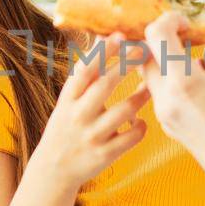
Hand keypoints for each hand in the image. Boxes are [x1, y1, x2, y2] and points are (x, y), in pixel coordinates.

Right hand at [28, 34, 149, 188]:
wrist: (53, 170)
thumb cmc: (66, 126)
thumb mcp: (68, 100)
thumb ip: (84, 73)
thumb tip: (102, 38)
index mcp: (67, 99)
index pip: (85, 70)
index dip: (103, 51)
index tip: (120, 35)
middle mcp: (78, 116)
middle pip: (105, 85)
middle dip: (127, 65)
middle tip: (145, 51)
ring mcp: (91, 137)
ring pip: (123, 111)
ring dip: (141, 96)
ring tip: (150, 87)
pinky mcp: (104, 155)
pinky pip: (131, 138)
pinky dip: (140, 127)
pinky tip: (141, 121)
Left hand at [137, 13, 204, 205]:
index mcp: (184, 82)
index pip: (158, 35)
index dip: (170, 21)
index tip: (187, 22)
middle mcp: (167, 99)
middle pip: (147, 57)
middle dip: (163, 43)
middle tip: (187, 39)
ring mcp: (166, 117)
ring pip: (152, 78)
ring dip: (168, 64)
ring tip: (198, 63)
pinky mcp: (171, 128)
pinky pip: (162, 96)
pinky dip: (174, 83)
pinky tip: (200, 86)